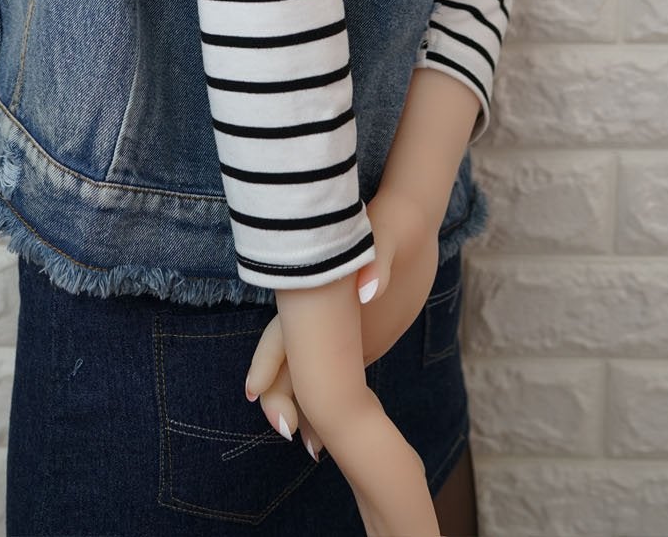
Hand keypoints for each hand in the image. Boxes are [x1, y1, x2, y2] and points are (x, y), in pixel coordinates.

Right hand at [243, 191, 439, 459]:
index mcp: (317, 291)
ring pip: (310, 372)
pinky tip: (337, 430)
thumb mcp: (386, 238)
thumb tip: (368, 290)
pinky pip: (339, 373)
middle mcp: (321, 313)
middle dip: (281, 396)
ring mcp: (338, 328)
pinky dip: (333, 401)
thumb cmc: (393, 224)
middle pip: (288, 359)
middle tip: (291, 434)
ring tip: (315, 447)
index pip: (283, 330)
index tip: (255, 393)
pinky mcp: (359, 336)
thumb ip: (376, 261)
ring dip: (307, 405)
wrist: (412, 221)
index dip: (267, 363)